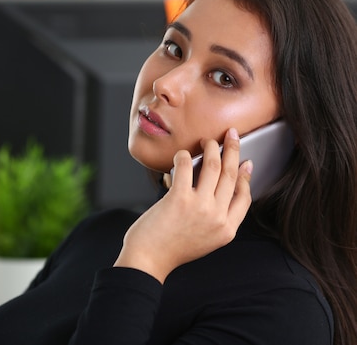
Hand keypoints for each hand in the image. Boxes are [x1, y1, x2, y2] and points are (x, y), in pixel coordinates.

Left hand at [114, 128, 252, 282]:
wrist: (148, 260)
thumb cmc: (171, 249)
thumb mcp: (205, 240)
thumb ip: (215, 219)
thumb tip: (219, 190)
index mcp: (227, 230)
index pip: (245, 197)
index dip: (245, 176)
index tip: (245, 162)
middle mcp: (218, 218)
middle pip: (231, 175)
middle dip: (233, 150)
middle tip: (232, 135)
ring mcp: (200, 207)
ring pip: (214, 167)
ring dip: (211, 148)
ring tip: (206, 141)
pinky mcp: (180, 199)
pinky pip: (187, 167)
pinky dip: (185, 156)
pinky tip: (182, 154)